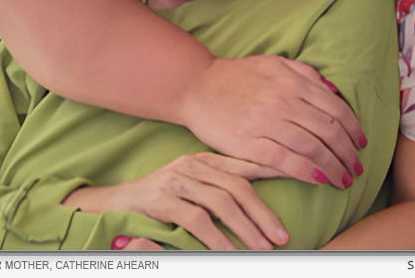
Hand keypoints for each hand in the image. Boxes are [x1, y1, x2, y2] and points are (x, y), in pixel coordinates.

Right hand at [62, 152, 287, 249]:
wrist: (111, 205)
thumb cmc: (157, 200)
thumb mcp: (192, 188)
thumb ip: (219, 189)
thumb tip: (257, 205)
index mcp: (203, 160)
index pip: (245, 163)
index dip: (274, 171)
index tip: (303, 180)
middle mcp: (191, 165)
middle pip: (237, 185)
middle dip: (263, 212)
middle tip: (282, 236)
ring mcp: (174, 179)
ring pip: (220, 202)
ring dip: (245, 228)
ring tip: (262, 248)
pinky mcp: (159, 198)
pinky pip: (195, 219)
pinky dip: (215, 238)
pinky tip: (228, 253)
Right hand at [183, 55, 364, 188]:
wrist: (196, 87)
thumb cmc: (237, 76)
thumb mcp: (273, 63)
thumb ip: (306, 73)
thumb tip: (335, 91)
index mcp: (291, 81)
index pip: (336, 108)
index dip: (354, 128)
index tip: (361, 142)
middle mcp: (282, 101)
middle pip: (329, 131)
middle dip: (349, 153)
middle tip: (357, 167)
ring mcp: (266, 123)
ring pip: (312, 149)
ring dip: (335, 167)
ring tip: (343, 179)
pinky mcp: (249, 144)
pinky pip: (287, 162)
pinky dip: (309, 173)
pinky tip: (320, 180)